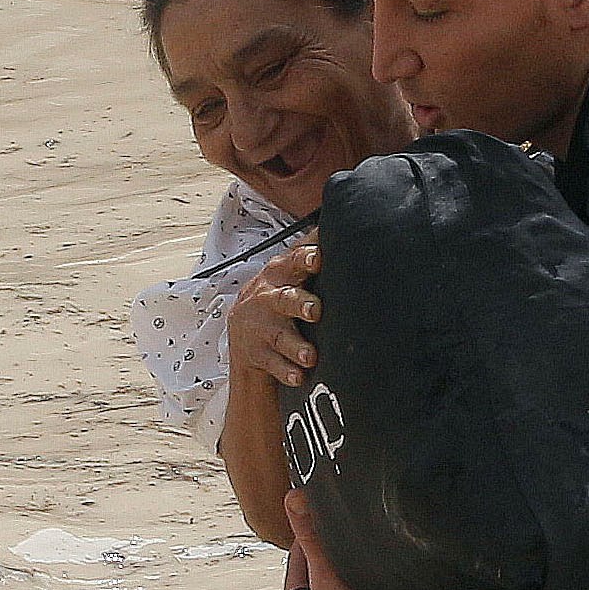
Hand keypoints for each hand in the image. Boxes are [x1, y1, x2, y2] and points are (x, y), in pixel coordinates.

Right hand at [228, 238, 321, 390]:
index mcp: (280, 274)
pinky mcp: (259, 354)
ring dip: (295, 345)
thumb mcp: (290, 271)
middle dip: (300, 304)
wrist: (245, 334)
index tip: (318, 260)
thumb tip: (343, 212)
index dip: (305, 260)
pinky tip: (298, 377)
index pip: (293, 262)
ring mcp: (262, 328)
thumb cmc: (279, 296)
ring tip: (310, 355)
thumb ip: (311, 250)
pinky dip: (286, 372)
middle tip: (315, 310)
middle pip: (284, 298)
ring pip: (280, 336)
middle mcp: (268, 298)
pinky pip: (273, 365)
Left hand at [279, 506, 384, 589]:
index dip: (312, 538)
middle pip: (319, 580)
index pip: (298, 559)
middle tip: (351, 545)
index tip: (328, 521)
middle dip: (333, 564)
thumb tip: (293, 500)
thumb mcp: (328, 578)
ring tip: (365, 572)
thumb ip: (312, 540)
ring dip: (350, 587)